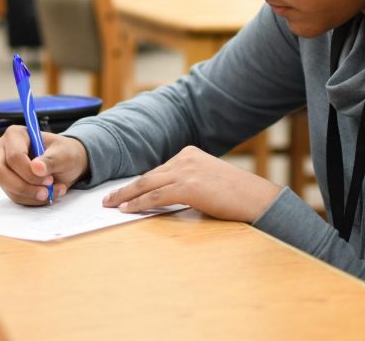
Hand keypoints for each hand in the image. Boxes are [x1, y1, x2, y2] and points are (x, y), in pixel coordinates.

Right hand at [0, 125, 88, 205]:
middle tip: (47, 191)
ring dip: (32, 195)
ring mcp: (3, 167)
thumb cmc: (64, 153)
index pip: (14, 156)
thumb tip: (36, 167)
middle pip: (1, 173)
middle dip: (25, 187)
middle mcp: (3, 150)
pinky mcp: (7, 183)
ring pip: (8, 188)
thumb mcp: (64, 154)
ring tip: (53, 191)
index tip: (49, 179)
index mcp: (15, 135)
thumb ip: (51, 160)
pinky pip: (14, 196)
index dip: (30, 172)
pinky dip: (33, 199)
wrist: (66, 163)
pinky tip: (47, 193)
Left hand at [101, 146, 280, 222]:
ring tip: (111, 205)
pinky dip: (138, 203)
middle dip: (126, 188)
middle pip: (148, 174)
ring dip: (126, 196)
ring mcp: (186, 170)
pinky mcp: (188, 186)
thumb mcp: (208, 181)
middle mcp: (186, 157)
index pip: (158, 170)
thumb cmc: (236, 195)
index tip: (124, 191)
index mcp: (190, 154)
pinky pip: (155, 195)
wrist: (256, 198)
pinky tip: (127, 210)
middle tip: (108, 198)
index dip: (139, 183)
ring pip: (147, 184)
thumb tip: (164, 195)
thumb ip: (187, 182)